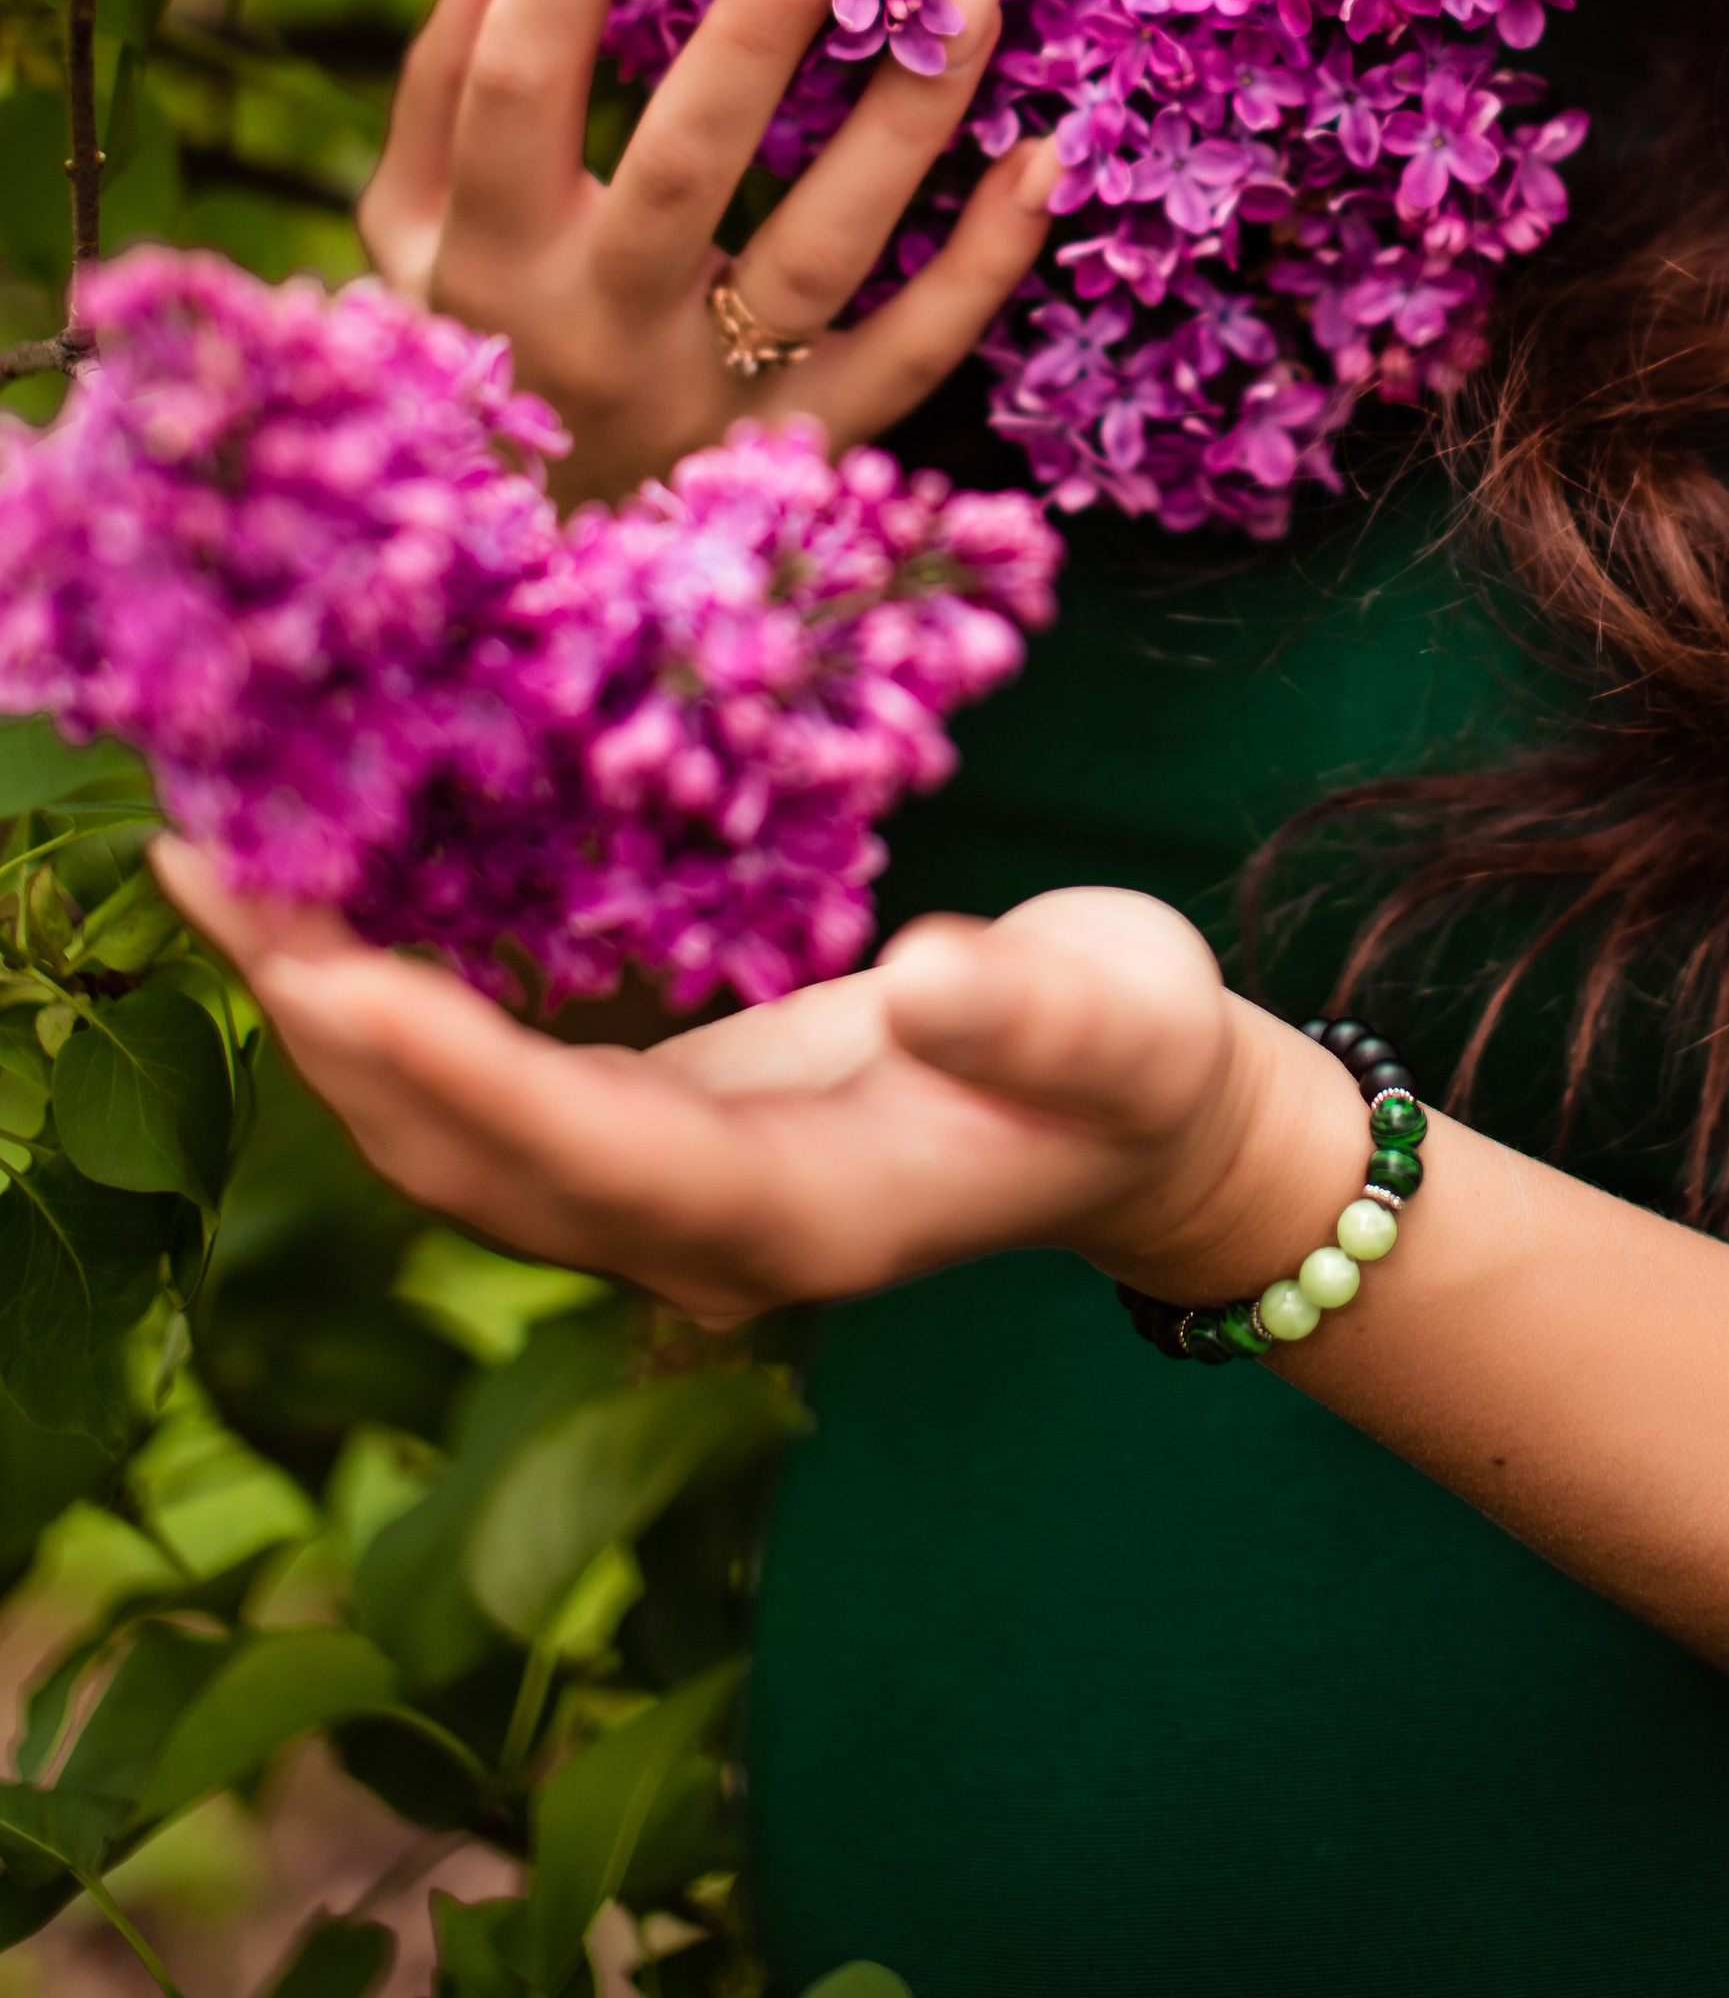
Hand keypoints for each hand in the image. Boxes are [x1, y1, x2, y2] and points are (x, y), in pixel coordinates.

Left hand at [152, 849, 1367, 1331]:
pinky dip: (392, 1002)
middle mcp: (697, 1231)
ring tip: (223, 865)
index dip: (454, 1070)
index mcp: (799, 1217)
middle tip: (213, 863)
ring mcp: (662, 1195)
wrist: (1150, 1136)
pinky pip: (482, 1086)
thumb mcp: (1121, 1019)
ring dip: (326, 1012)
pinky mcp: (651, 1130)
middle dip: (327, 1026)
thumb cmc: (1141, 1061)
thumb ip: (1029, 1011)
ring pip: (445, 1135)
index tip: (328, 966)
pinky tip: (334, 898)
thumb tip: (924, 974)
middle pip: (463, 1161)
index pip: (586, 1149)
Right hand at [356, 0, 1058, 500]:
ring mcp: (713, 399)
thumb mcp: (413, 227)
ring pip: (824, 252)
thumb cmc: (471, 351)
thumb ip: (444, 72)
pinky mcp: (809, 451)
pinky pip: (915, 356)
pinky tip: (1044, 157)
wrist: (520, 565)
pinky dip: (987, 264)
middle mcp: (600, 329)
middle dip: (757, 27)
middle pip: (684, 161)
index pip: (519, 79)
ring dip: (907, 121)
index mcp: (488, 257)